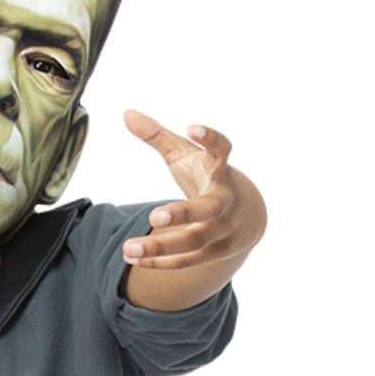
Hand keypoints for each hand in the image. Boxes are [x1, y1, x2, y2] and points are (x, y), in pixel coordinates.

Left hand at [118, 110, 265, 270]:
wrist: (248, 214)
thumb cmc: (208, 177)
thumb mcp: (186, 154)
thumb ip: (158, 135)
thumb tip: (126, 113)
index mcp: (220, 171)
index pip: (222, 151)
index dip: (211, 139)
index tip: (193, 127)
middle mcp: (226, 201)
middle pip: (208, 209)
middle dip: (183, 214)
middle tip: (155, 217)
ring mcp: (223, 230)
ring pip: (195, 241)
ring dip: (161, 246)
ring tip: (128, 248)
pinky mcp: (216, 252)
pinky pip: (188, 260)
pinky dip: (160, 261)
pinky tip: (132, 257)